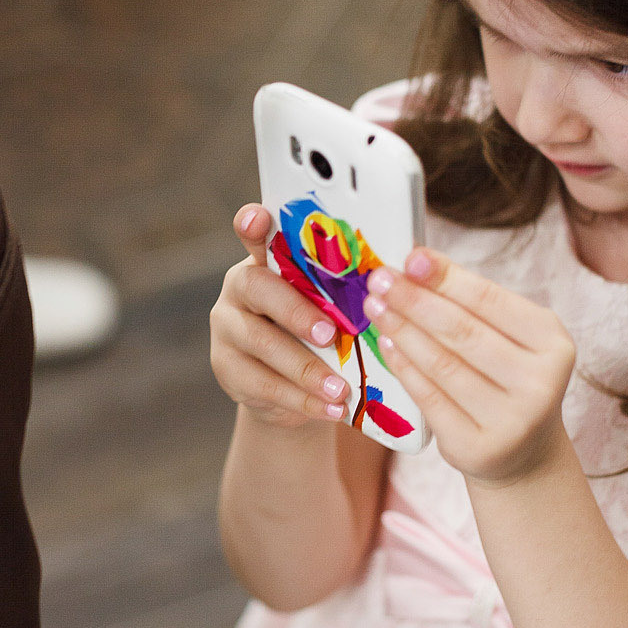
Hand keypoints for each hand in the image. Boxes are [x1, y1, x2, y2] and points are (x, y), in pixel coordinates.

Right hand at [209, 204, 352, 428]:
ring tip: (342, 389)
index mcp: (267, 260)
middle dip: (296, 312)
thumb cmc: (323, 331)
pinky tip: (333, 409)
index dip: (253, 224)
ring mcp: (227, 329)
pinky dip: (303, 400)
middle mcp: (239, 288)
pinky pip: (264, 385)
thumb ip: (345, 286)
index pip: (253, 233)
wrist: (294, 387)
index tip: (258, 219)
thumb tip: (399, 272)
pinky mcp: (227, 370)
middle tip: (330, 335)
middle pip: (259, 289)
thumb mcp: (333, 304)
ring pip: (261, 344)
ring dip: (306, 368)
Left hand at [363, 250, 575, 485]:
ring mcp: (510, 420)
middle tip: (380, 279)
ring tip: (375, 307)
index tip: (411, 257)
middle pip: (463, 332)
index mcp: (553, 344)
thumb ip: (473, 305)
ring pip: (442, 364)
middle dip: (415, 300)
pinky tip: (386, 343)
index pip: (491, 301)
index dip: (447, 277)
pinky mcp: (476, 447)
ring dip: (402, 330)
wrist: (525, 452)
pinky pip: (429, 398)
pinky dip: (403, 367)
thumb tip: (415, 266)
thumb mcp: (512, 339)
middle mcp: (539, 384)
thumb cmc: (509, 379)